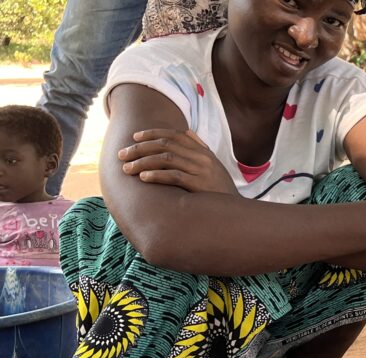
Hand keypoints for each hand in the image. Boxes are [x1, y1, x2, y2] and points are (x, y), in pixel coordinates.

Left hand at [118, 129, 237, 195]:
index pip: (174, 135)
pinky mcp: (200, 185)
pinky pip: (174, 176)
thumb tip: (187, 132)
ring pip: (166, 159)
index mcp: (203, 152)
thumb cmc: (221, 190)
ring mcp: (202, 171)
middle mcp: (202, 158)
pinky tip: (143, 178)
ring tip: (127, 169)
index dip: (152, 134)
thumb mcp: (214, 166)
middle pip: (165, 145)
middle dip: (140, 149)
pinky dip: (156, 175)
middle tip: (122, 155)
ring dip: (142, 162)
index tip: (134, 138)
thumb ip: (200, 149)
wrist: (238, 212)